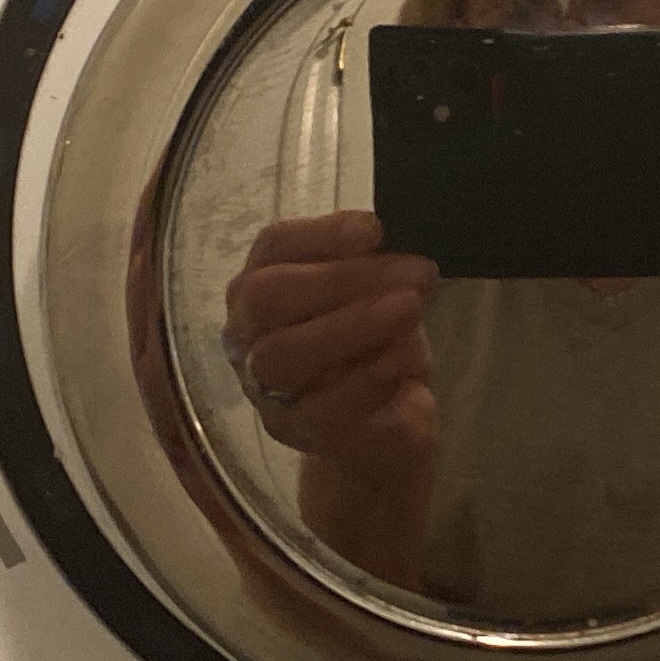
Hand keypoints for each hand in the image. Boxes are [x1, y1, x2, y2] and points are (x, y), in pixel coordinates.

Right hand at [220, 209, 439, 474]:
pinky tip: (402, 360)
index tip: (374, 229)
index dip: (320, 234)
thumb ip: (376, 275)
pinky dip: (367, 379)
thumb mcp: (378, 299)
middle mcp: (247, 333)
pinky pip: (322, 407)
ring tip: (409, 309)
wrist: (384, 426)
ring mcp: (263, 388)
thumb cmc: (372, 346)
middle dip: (340, 279)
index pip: (273, 247)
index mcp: (261, 284)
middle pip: (268, 298)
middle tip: (412, 274)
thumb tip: (403, 262)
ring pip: (285, 354)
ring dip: (352, 326)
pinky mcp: (294, 431)